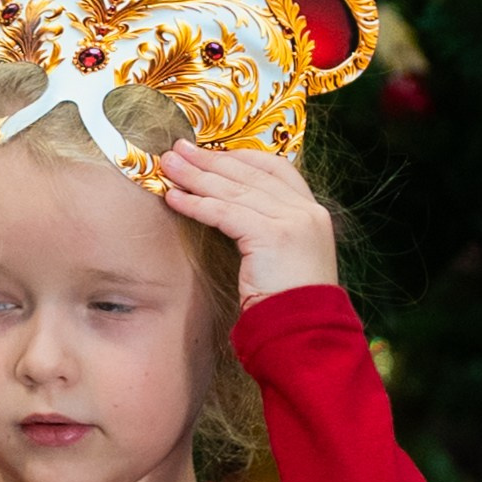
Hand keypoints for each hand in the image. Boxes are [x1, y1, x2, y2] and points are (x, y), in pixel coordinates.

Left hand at [159, 140, 337, 305]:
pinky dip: (196, 204)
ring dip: (196, 176)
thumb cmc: (290, 304)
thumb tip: (231, 214)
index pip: (277, 169)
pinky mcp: (273, 235)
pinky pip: (224, 213)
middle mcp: (306, 211)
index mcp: (314, 213)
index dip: (240, 156)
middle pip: (250, 175)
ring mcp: (293, 221)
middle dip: (209, 160)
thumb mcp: (286, 259)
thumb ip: (270, 231)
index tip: (210, 150)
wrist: (307, 332)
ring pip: (234, 190)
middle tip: (177, 149)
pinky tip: (173, 198)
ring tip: (167, 167)